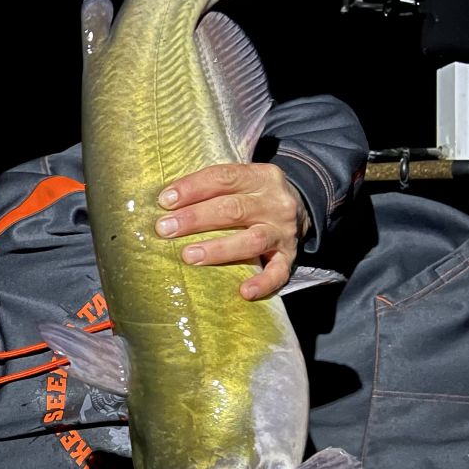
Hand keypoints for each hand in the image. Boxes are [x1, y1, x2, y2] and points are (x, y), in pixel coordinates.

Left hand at [155, 162, 310, 299]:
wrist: (304, 208)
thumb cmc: (256, 196)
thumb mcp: (243, 182)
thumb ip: (214, 188)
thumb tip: (166, 202)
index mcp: (262, 176)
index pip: (224, 177)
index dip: (193, 188)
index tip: (165, 200)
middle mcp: (275, 203)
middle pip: (233, 209)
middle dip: (195, 219)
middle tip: (165, 229)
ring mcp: (284, 231)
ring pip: (252, 240)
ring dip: (218, 249)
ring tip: (189, 256)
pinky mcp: (290, 256)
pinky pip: (279, 272)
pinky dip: (263, 282)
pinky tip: (244, 292)